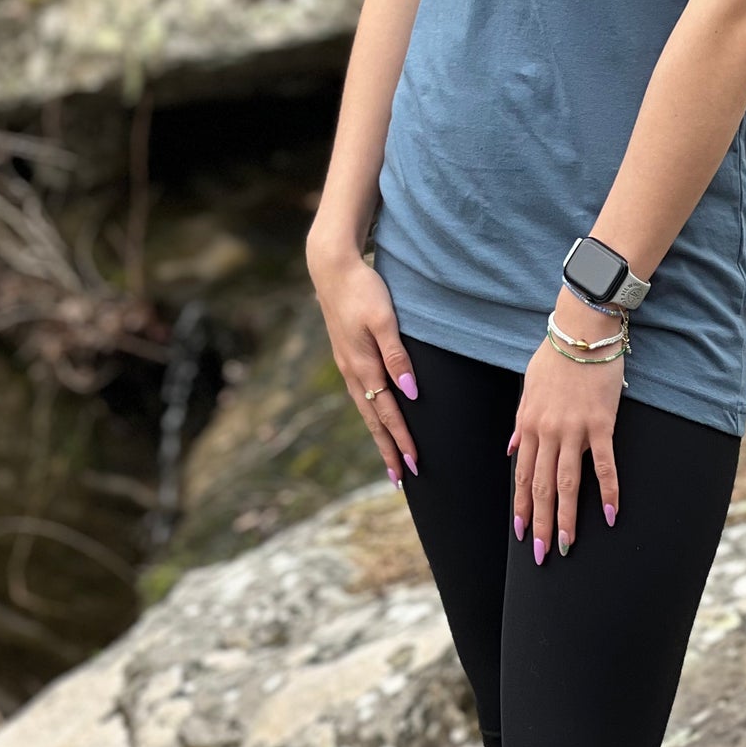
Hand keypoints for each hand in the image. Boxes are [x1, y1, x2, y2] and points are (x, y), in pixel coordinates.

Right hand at [307, 243, 418, 484]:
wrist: (331, 268)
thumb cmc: (363, 290)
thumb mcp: (384, 320)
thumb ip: (397, 356)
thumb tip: (410, 393)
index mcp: (363, 365)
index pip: (387, 412)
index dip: (401, 439)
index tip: (414, 465)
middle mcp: (352, 371)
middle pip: (373, 419)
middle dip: (388, 449)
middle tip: (401, 478)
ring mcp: (347, 364)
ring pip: (365, 409)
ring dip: (378, 435)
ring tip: (389, 457)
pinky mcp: (346, 354)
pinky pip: (360, 394)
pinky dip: (370, 413)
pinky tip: (375, 416)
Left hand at [508, 288, 623, 560]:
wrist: (582, 332)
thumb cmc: (554, 358)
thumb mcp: (527, 388)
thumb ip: (520, 422)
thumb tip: (510, 450)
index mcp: (528, 423)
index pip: (523, 475)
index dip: (522, 507)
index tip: (522, 534)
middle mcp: (548, 431)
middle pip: (543, 486)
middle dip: (541, 523)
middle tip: (543, 556)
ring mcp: (574, 429)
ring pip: (568, 482)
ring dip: (568, 518)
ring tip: (568, 546)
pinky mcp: (601, 424)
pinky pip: (605, 465)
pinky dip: (609, 491)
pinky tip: (612, 516)